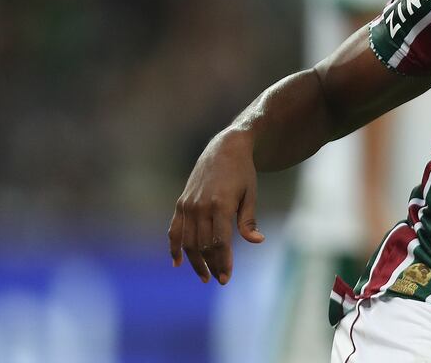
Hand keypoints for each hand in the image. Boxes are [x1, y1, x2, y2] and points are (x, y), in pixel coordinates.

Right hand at [167, 130, 264, 283]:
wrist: (224, 150)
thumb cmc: (242, 173)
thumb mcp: (251, 194)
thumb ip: (248, 220)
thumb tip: (257, 241)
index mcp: (220, 204)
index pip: (220, 242)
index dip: (223, 262)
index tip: (226, 278)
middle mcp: (200, 206)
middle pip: (203, 245)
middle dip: (211, 265)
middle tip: (219, 280)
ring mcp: (188, 205)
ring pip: (187, 242)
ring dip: (194, 262)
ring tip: (204, 276)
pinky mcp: (181, 204)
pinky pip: (174, 230)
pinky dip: (174, 247)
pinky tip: (178, 263)